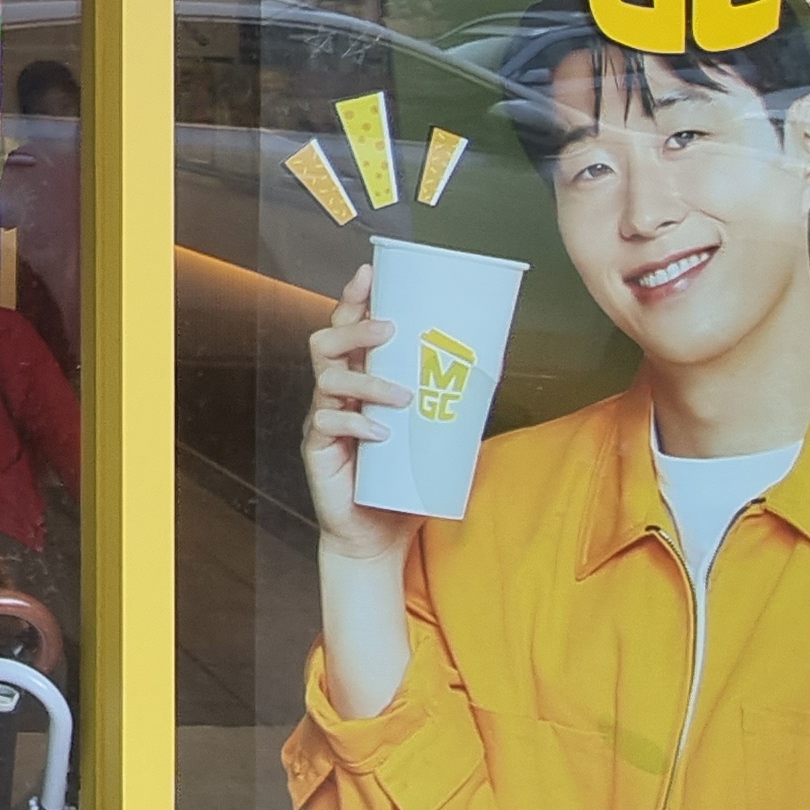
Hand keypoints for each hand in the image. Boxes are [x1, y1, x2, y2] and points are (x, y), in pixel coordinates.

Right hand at [299, 264, 419, 563]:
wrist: (377, 535)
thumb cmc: (403, 482)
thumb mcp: (431, 436)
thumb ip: (448, 406)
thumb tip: (490, 375)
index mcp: (359, 380)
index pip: (348, 327)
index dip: (354, 298)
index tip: (370, 273)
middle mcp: (335, 393)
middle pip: (325, 342)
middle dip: (355, 329)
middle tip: (389, 329)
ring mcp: (323, 420)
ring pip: (327, 379)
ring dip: (365, 379)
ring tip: (400, 394)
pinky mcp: (319, 450)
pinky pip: (327, 424)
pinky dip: (356, 423)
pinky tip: (380, 432)